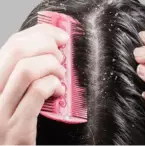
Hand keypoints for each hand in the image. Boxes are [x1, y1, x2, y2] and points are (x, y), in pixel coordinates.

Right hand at [0, 24, 67, 145]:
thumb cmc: (19, 116)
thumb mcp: (17, 89)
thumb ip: (27, 71)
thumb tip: (49, 50)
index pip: (13, 43)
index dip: (40, 33)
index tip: (59, 36)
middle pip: (18, 50)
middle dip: (47, 46)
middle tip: (61, 56)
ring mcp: (1, 111)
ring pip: (26, 69)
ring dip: (52, 66)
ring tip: (61, 75)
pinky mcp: (17, 128)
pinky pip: (36, 92)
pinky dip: (52, 84)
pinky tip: (59, 90)